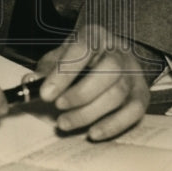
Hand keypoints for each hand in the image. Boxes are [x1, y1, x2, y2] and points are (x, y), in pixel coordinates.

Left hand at [28, 25, 149, 140]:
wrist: (108, 58)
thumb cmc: (79, 59)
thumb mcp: (59, 57)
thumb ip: (45, 70)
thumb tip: (30, 83)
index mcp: (96, 36)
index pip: (83, 50)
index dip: (64, 73)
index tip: (46, 94)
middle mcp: (119, 52)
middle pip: (109, 72)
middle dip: (80, 94)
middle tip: (57, 107)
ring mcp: (134, 74)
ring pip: (118, 94)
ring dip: (89, 113)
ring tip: (64, 123)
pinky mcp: (141, 95)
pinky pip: (133, 112)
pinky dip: (112, 126)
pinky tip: (92, 133)